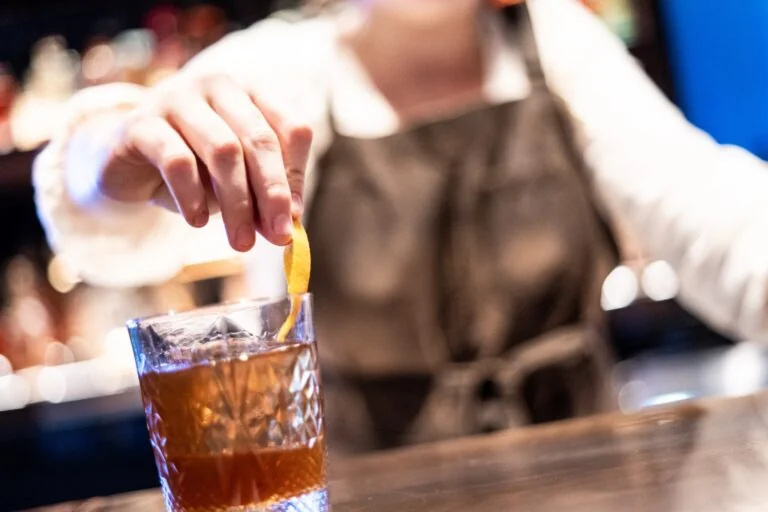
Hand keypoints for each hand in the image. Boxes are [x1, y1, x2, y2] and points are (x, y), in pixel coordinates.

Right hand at [97, 73, 311, 250]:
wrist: (127, 163)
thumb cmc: (194, 169)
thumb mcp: (237, 183)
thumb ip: (262, 200)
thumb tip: (286, 230)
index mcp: (252, 94)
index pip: (292, 129)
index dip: (296, 175)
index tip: (293, 218)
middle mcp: (217, 86)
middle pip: (260, 139)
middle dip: (272, 193)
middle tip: (278, 235)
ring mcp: (177, 98)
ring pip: (223, 150)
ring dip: (237, 203)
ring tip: (241, 242)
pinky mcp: (140, 123)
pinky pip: (176, 161)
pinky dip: (192, 197)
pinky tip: (198, 221)